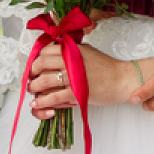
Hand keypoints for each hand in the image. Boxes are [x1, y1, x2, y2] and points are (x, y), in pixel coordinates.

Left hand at [29, 44, 145, 113]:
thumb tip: (54, 52)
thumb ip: (71, 50)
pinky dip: (42, 101)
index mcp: (72, 49)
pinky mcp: (76, 93)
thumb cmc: (106, 67)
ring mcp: (73, 77)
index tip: (35, 66)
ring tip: (32, 91)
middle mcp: (70, 60)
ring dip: (34, 87)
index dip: (36, 59)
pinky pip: (53, 97)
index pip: (45, 51)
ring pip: (44, 81)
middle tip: (31, 78)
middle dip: (32, 72)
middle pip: (40, 64)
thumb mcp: (87, 51)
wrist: (121, 80)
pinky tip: (37, 104)